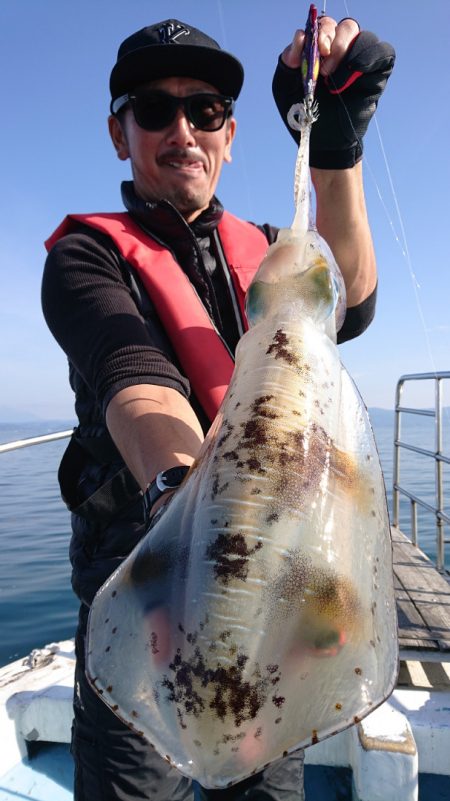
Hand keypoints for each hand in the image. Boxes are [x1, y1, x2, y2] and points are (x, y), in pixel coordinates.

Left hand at [273, 15, 394, 168]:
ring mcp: (360, 61)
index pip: (323, 26)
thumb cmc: (305, 116)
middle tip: (324, 60)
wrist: (324, 144)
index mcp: (319, 50)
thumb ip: (288, 60)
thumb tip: (300, 36)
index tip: (315, 50)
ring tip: (333, 78)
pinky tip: (354, 74)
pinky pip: (383, 51)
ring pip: (362, 34)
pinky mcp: (377, 73)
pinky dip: (370, 56)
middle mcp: (341, 51)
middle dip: (332, 38)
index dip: (319, 32)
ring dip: (346, 49)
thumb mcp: (285, 88)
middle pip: (344, 26)